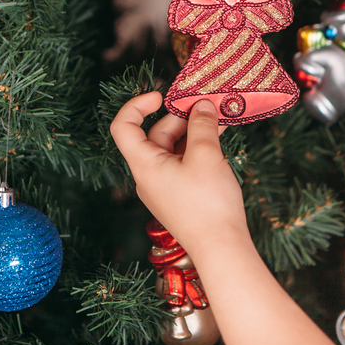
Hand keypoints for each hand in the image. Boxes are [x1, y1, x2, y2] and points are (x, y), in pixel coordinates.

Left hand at [110, 92, 247, 257]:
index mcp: (144, 164)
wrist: (221, 249)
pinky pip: (182, 163)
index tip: (161, 96)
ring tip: (219, 122)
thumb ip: (202, 125)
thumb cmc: (208, 205)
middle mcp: (148, 175)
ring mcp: (163, 186)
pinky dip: (197, 148)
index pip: (123, 126)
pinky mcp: (179, 195)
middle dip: (180, 117)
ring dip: (193, 132)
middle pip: (155, 134)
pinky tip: (218, 141)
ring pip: (172, 148)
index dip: (137, 105)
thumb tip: (202, 106)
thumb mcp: (207, 155)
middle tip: (208, 107)